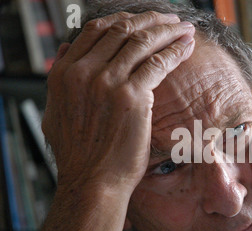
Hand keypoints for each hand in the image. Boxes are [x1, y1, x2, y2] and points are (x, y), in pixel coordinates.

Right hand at [42, 11, 195, 193]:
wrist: (92, 182)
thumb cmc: (80, 154)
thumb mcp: (56, 112)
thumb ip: (61, 77)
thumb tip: (67, 49)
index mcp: (64, 72)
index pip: (95, 30)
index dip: (124, 20)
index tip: (143, 20)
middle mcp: (83, 72)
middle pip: (121, 29)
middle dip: (150, 20)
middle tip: (169, 19)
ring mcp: (107, 82)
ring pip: (142, 42)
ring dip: (167, 31)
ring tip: (183, 28)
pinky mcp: (131, 96)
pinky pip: (158, 63)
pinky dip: (174, 51)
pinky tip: (187, 47)